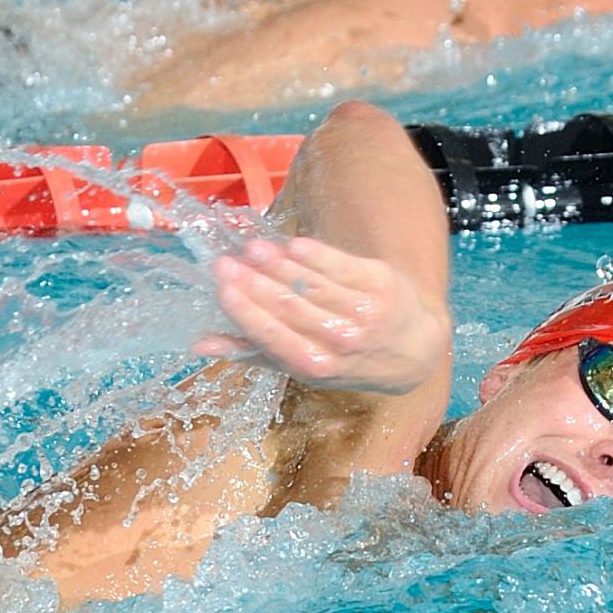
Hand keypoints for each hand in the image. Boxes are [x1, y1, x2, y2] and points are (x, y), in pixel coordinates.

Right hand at [199, 236, 450, 395]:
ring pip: (313, 283)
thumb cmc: (345, 358)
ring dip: (277, 264)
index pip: (276, 338)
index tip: (222, 288)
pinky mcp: (382, 283)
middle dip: (254, 283)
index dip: (248, 312)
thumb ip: (252, 351)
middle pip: (291, 307)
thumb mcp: (301, 365)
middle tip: (224, 262)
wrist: (413, 348)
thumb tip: (199, 346)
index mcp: (319, 367)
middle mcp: (344, 342)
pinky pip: (339, 264)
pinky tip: (287, 245)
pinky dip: (312, 254)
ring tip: (250, 249)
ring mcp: (366, 312)